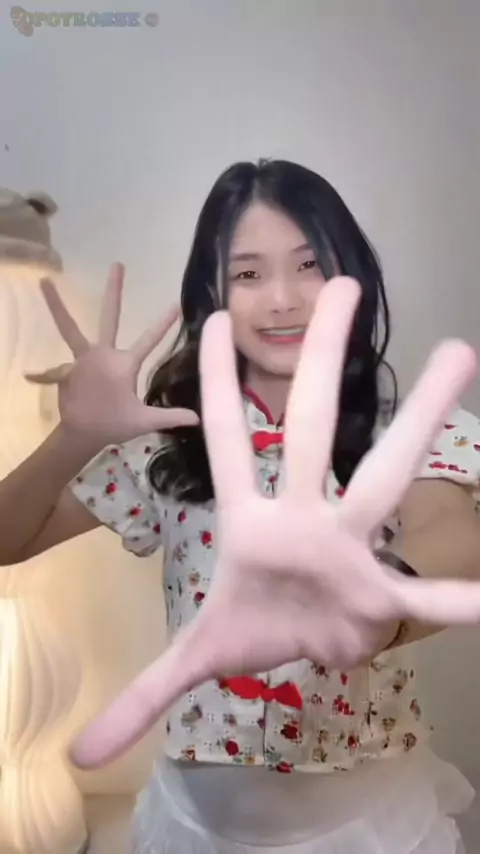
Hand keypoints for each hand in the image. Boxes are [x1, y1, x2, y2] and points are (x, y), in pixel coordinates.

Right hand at [25, 263, 198, 444]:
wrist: (87, 433)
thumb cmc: (116, 423)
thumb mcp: (145, 420)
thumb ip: (169, 416)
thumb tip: (199, 419)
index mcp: (127, 364)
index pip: (149, 340)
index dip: (162, 324)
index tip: (177, 305)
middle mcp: (107, 355)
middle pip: (111, 316)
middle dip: (114, 292)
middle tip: (118, 263)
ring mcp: (85, 360)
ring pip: (71, 327)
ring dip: (58, 307)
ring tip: (46, 282)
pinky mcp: (67, 370)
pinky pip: (54, 368)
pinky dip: (41, 374)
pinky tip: (27, 375)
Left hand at [70, 276, 479, 770]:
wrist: (303, 653)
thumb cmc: (251, 625)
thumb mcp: (193, 657)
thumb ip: (144, 692)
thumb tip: (81, 752)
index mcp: (249, 522)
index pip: (224, 437)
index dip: (215, 381)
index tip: (211, 317)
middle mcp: (302, 518)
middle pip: (310, 430)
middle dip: (321, 361)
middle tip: (344, 284)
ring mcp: (345, 551)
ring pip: (384, 480)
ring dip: (418, 425)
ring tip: (459, 350)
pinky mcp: (377, 600)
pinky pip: (424, 597)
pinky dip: (459, 596)